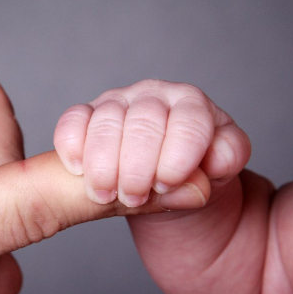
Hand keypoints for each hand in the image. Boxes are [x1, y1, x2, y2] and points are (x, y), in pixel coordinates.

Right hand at [53, 79, 249, 207]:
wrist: (163, 180)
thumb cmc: (193, 172)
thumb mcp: (217, 173)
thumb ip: (220, 166)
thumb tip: (199, 181)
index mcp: (192, 105)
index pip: (189, 122)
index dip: (176, 159)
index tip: (167, 186)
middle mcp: (154, 95)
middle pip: (144, 122)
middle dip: (137, 169)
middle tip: (134, 197)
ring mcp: (117, 102)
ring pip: (105, 122)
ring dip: (103, 167)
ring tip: (107, 196)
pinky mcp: (86, 115)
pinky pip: (72, 121)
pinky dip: (72, 147)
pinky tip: (78, 170)